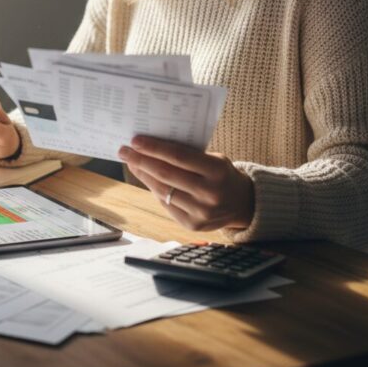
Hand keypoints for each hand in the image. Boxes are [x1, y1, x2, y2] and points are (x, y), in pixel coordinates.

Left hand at [118, 136, 254, 231]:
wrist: (243, 204)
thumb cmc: (222, 174)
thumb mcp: (214, 158)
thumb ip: (188, 154)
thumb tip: (152, 146)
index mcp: (216, 170)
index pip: (178, 156)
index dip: (154, 148)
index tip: (135, 141)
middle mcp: (209, 193)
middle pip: (166, 174)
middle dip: (141, 160)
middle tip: (124, 151)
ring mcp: (201, 212)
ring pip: (162, 190)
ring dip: (143, 175)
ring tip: (132, 163)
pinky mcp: (192, 225)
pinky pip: (166, 204)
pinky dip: (154, 189)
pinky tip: (146, 178)